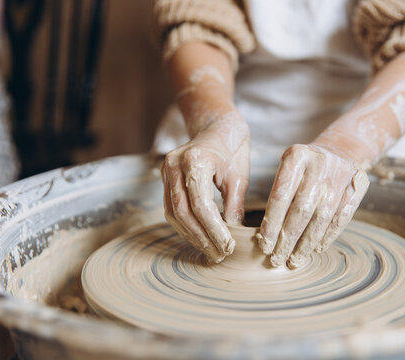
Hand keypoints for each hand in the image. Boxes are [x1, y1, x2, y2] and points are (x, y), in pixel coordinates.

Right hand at [161, 114, 249, 262]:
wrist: (217, 126)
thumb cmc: (232, 149)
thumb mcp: (239, 176)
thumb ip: (234, 205)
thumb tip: (233, 236)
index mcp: (195, 160)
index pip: (200, 204)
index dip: (214, 230)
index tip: (228, 246)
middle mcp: (174, 164)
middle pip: (183, 212)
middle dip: (202, 237)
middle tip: (220, 255)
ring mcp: (166, 171)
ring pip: (173, 213)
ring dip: (192, 236)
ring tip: (211, 251)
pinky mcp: (165, 178)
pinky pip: (171, 208)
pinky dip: (185, 226)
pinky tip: (200, 238)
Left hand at [256, 144, 368, 268]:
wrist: (340, 151)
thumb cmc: (304, 166)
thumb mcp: (287, 168)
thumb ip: (278, 194)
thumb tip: (266, 235)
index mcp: (297, 157)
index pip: (280, 197)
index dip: (271, 224)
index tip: (264, 245)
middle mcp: (319, 164)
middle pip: (301, 210)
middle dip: (287, 239)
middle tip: (277, 259)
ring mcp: (340, 176)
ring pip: (321, 217)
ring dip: (306, 243)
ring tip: (294, 260)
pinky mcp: (357, 187)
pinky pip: (341, 218)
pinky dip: (328, 236)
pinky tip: (316, 249)